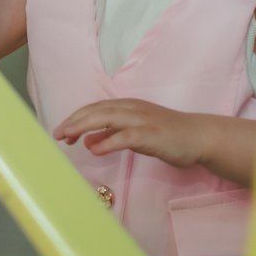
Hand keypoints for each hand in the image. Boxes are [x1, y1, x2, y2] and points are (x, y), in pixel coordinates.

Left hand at [53, 98, 207, 169]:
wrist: (198, 137)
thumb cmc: (167, 136)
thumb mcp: (135, 134)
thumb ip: (112, 135)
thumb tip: (88, 141)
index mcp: (127, 106)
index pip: (95, 108)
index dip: (76, 118)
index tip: (60, 131)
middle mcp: (132, 108)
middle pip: (97, 111)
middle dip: (74, 121)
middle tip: (56, 133)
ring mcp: (142, 119)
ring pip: (107, 118)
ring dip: (84, 126)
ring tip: (67, 137)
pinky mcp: (151, 134)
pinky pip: (126, 136)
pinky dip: (108, 141)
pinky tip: (94, 149)